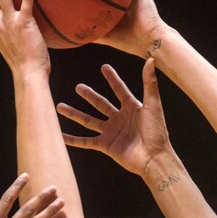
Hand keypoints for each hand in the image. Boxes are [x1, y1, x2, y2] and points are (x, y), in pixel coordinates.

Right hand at [56, 58, 173, 176]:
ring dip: (75, 114)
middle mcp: (120, 119)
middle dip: (89, 96)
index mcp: (132, 108)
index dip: (112, 79)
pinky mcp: (106, 146)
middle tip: (78, 87)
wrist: (154, 158)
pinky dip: (73, 139)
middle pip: (101, 104)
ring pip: (89, 121)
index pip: (119, 90)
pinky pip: (86, 141)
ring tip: (59, 106)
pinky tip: (61, 134)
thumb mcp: (153, 105)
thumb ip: (149, 82)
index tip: (104, 67)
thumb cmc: (157, 132)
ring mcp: (112, 132)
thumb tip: (150, 59)